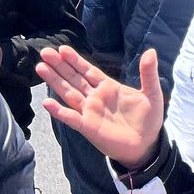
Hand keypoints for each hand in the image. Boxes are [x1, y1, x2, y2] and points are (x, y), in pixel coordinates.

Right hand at [37, 45, 164, 168]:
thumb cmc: (148, 119)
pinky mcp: (88, 127)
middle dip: (60, 65)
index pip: (88, 70)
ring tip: (41, 67)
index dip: (75, 60)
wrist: (146, 145)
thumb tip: (151, 51)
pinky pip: (71, 117)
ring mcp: (89, 112)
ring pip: (68, 93)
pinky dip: (59, 111)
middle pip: (74, 78)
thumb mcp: (152, 93)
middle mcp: (95, 97)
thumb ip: (149, 73)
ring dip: (55, 81)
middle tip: (45, 52)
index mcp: (108, 87)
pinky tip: (47, 102)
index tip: (62, 48)